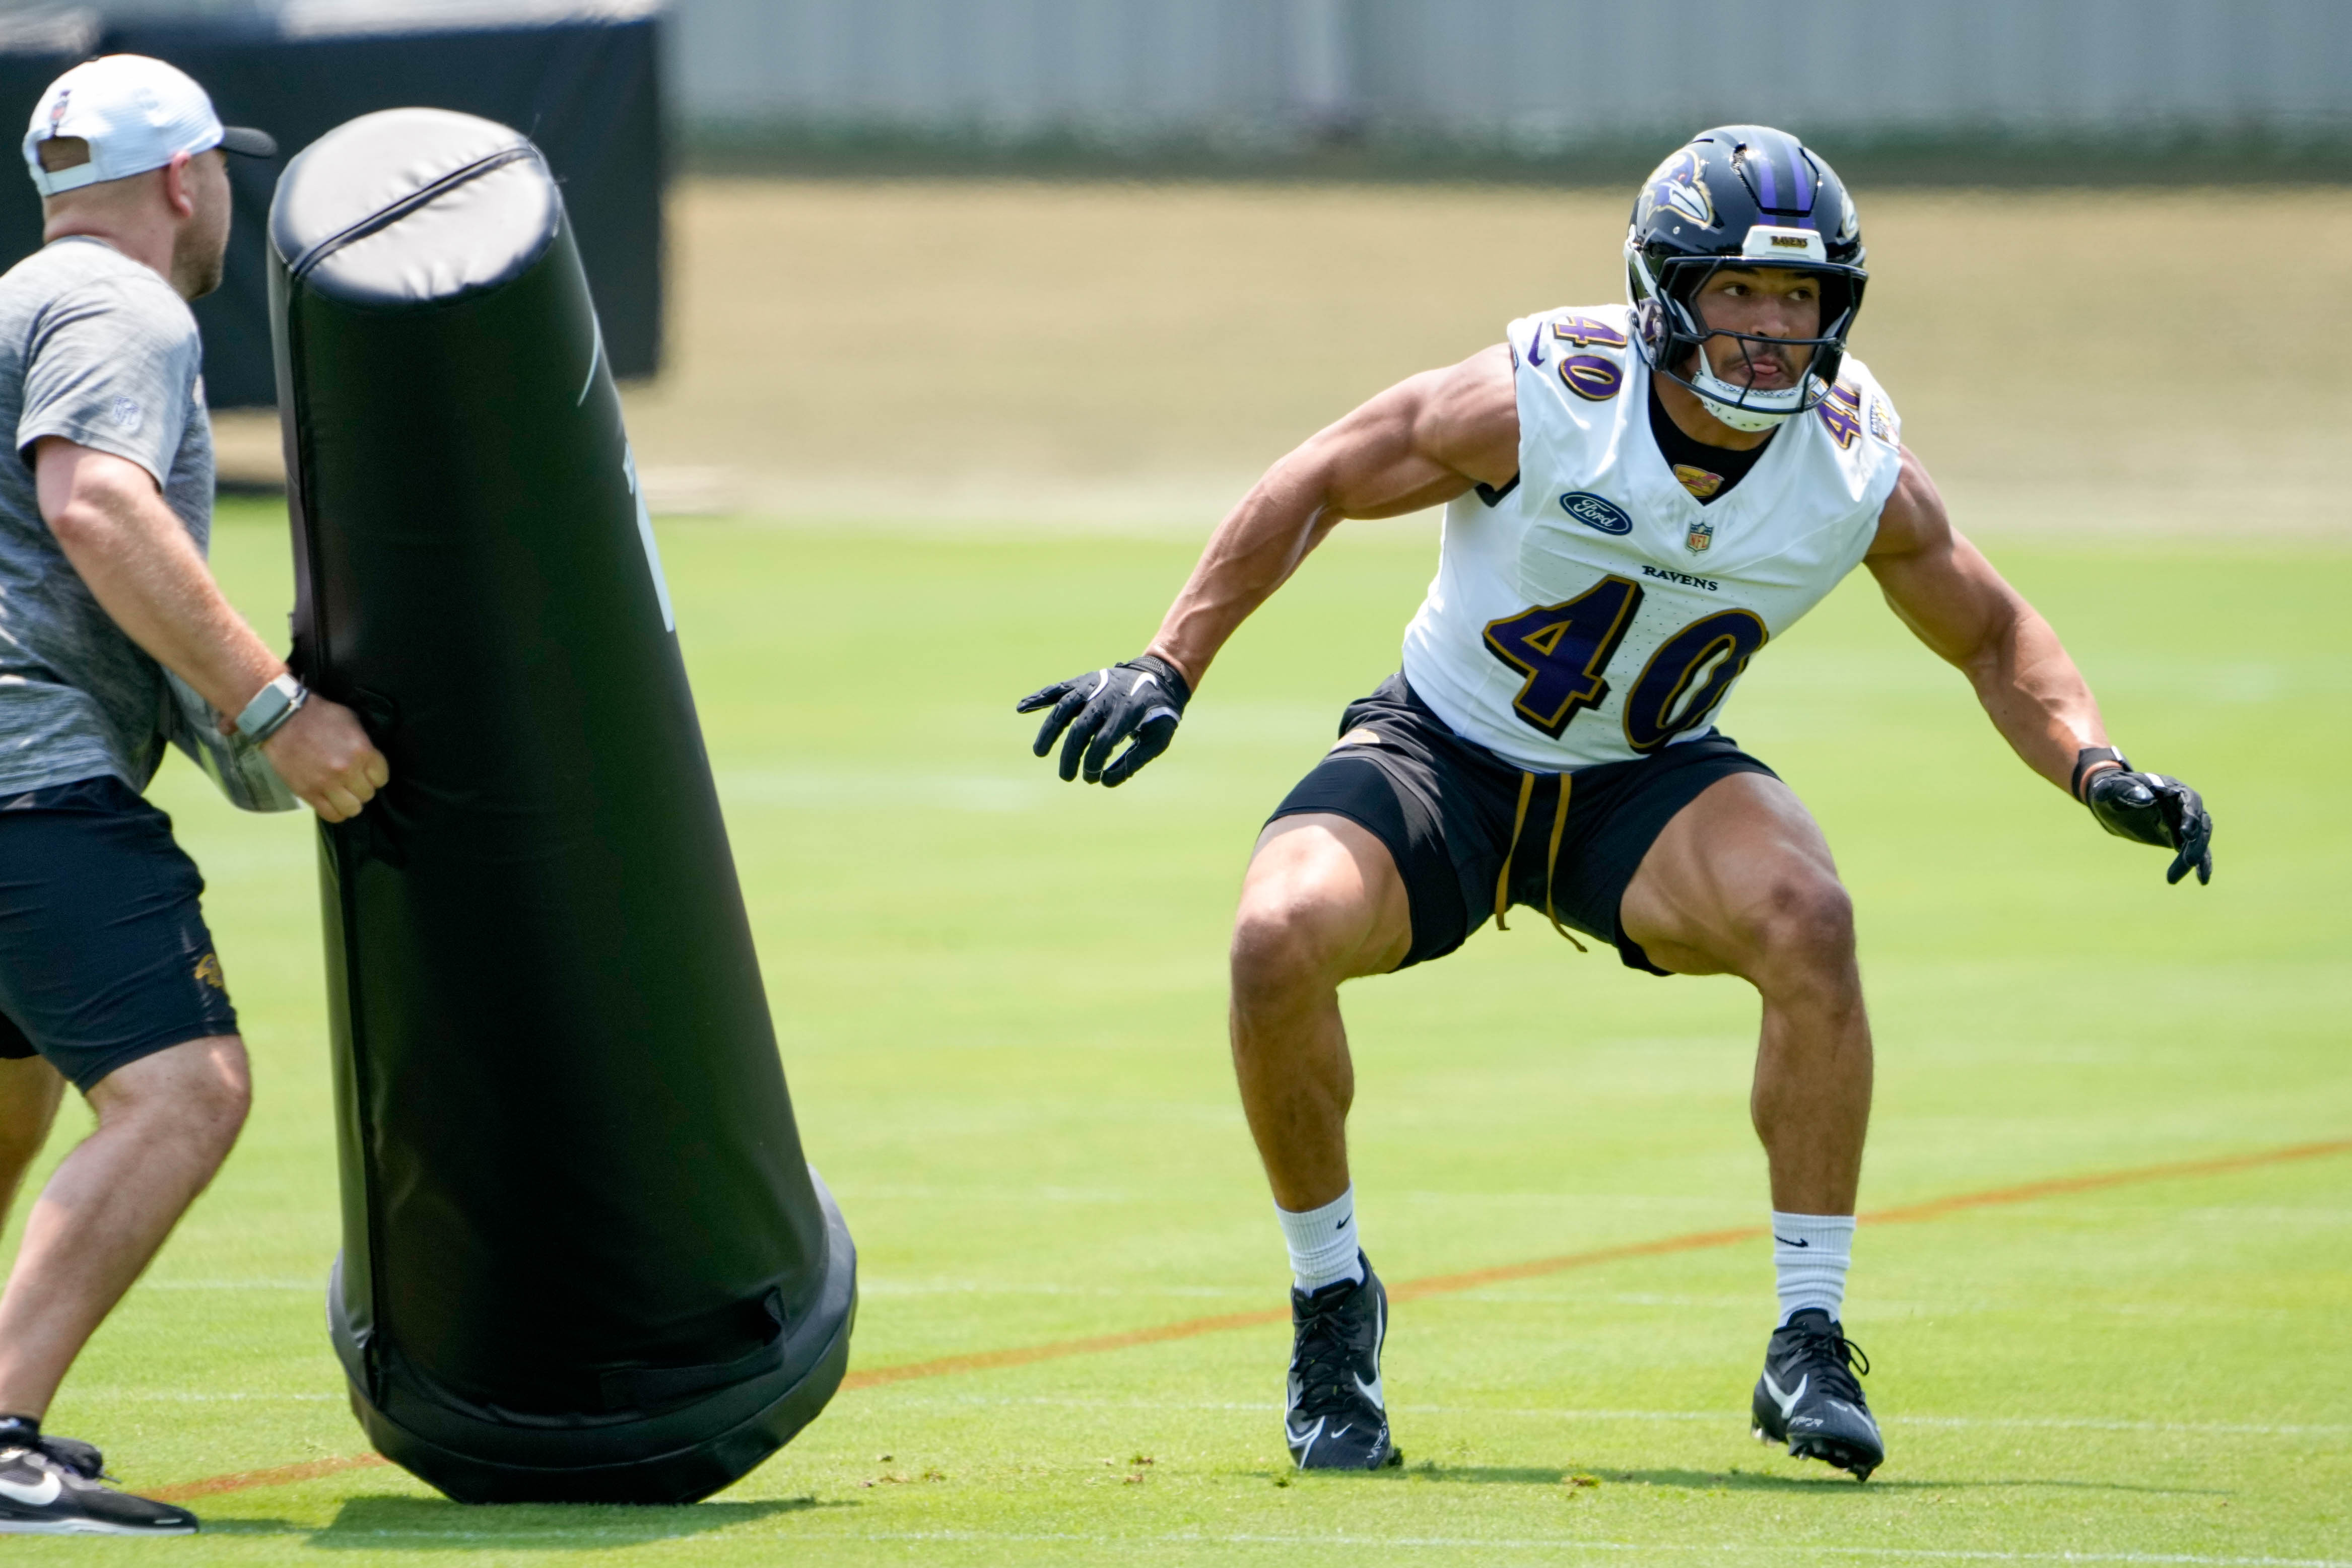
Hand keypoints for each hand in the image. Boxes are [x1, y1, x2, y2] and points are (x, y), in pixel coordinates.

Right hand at [260, 696, 389, 822]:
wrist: (282, 718)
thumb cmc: (319, 715)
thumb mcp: (351, 721)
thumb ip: (364, 744)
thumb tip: (371, 761)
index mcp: (362, 751)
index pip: (381, 778)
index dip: (375, 776)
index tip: (366, 773)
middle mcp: (347, 770)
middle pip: (367, 794)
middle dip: (361, 788)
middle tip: (352, 782)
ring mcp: (327, 783)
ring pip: (352, 809)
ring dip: (350, 803)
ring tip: (343, 794)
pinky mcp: (308, 792)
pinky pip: (331, 815)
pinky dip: (335, 812)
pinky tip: (333, 802)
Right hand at [1017, 654, 1190, 786]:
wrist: (1160, 676)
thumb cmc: (1159, 714)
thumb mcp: (1158, 739)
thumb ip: (1134, 762)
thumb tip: (1105, 783)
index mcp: (1128, 711)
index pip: (1104, 740)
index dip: (1094, 761)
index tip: (1091, 777)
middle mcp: (1107, 696)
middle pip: (1081, 728)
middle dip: (1071, 755)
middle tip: (1066, 777)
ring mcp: (1093, 686)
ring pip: (1064, 708)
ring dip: (1049, 731)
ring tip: (1039, 752)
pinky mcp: (1083, 681)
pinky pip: (1058, 689)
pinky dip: (1040, 697)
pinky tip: (1022, 707)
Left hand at [2084, 766, 2211, 884]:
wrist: (2107, 800)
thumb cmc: (2108, 789)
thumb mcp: (2108, 788)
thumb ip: (2123, 789)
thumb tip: (2145, 797)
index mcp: (2169, 787)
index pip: (2190, 799)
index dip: (2191, 815)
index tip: (2186, 833)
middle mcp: (2181, 802)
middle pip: (2199, 823)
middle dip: (2195, 843)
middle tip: (2187, 862)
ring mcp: (2180, 819)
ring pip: (2197, 839)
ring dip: (2193, 858)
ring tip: (2173, 878)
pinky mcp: (2176, 836)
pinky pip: (2192, 849)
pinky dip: (2200, 863)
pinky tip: (2202, 879)